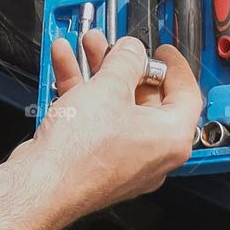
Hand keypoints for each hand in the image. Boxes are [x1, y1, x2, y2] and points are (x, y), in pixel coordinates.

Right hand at [16, 34, 201, 224]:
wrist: (42, 185)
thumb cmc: (81, 154)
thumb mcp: (109, 87)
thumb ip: (126, 60)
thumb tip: (132, 51)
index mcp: (170, 138)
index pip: (186, 94)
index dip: (174, 65)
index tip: (162, 51)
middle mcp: (152, 153)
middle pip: (146, 96)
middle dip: (124, 64)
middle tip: (113, 45)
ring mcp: (123, 158)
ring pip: (117, 105)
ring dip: (100, 71)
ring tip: (85, 46)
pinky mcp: (96, 159)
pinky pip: (97, 118)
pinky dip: (84, 91)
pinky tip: (67, 65)